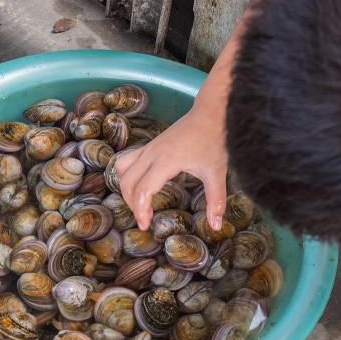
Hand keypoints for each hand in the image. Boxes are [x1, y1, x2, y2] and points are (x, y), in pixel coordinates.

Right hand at [115, 108, 229, 230]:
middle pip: (127, 183)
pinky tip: (140, 186)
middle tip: (144, 220)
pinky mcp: (150, 145)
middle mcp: (152, 153)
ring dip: (126, 189)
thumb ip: (216, 201)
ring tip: (140, 204)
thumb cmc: (214, 140)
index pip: (143, 190)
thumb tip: (216, 226)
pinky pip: (127, 161)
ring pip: (122, 170)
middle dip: (132, 204)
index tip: (145, 225)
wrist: (211, 113)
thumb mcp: (217, 173)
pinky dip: (127, 176)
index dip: (140, 210)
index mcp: (166, 160)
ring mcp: (149, 148)